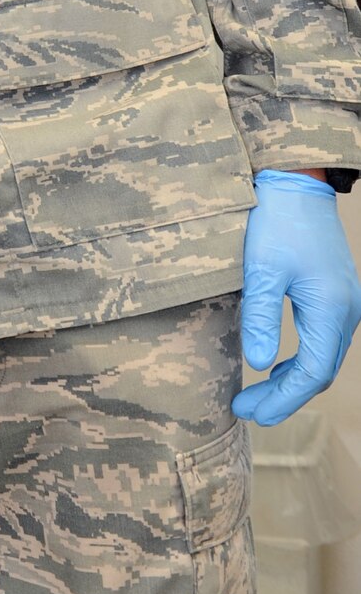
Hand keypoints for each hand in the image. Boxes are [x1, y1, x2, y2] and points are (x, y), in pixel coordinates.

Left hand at [233, 169, 360, 425]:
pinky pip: (323, 340)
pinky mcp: (335, 293)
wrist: (296, 180)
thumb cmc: (276, 220)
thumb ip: (260, 316)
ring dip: (292, 381)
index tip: (249, 413)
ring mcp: (345, 303)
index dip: (281, 400)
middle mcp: (346, 311)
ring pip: (323, 358)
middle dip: (284, 396)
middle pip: (320, 372)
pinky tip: (276, 364)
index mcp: (330, 310)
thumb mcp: (261, 267)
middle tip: (246, 410)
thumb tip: (258, 363)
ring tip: (256, 395)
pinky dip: (301, 360)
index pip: (310, 375)